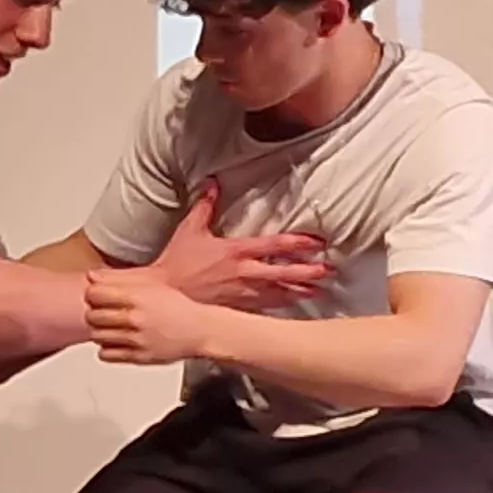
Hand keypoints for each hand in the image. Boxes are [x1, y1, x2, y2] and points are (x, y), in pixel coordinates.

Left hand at [85, 271, 216, 367]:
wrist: (202, 331)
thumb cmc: (180, 308)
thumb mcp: (152, 286)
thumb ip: (120, 280)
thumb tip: (91, 276)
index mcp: (138, 297)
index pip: (94, 294)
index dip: (93, 295)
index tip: (99, 297)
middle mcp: (136, 318)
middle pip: (93, 316)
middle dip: (95, 313)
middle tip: (105, 313)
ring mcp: (136, 339)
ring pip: (97, 336)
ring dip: (101, 331)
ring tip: (114, 327)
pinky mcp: (138, 357)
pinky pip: (106, 354)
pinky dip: (107, 349)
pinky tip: (118, 342)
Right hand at [147, 184, 331, 311]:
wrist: (163, 295)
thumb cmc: (176, 263)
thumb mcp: (190, 229)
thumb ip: (205, 206)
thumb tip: (212, 183)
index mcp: (235, 251)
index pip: (274, 245)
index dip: (299, 243)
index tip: (317, 243)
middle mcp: (243, 273)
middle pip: (283, 272)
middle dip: (308, 272)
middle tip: (328, 270)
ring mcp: (242, 293)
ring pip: (278, 293)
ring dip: (299, 292)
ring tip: (319, 292)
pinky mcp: (236, 308)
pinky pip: (263, 309)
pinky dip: (279, 308)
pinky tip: (291, 308)